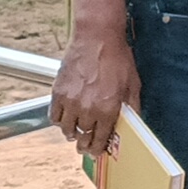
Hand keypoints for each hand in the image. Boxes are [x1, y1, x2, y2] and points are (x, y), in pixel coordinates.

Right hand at [51, 23, 139, 155]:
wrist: (97, 37)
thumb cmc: (117, 57)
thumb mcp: (133, 83)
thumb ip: (132, 106)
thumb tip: (134, 123)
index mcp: (107, 108)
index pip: (99, 140)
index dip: (98, 149)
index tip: (97, 152)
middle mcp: (87, 108)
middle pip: (82, 138)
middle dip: (85, 144)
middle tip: (86, 145)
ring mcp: (70, 101)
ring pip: (66, 130)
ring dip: (72, 133)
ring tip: (76, 131)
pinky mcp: (58, 92)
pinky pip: (54, 116)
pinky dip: (59, 121)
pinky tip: (65, 118)